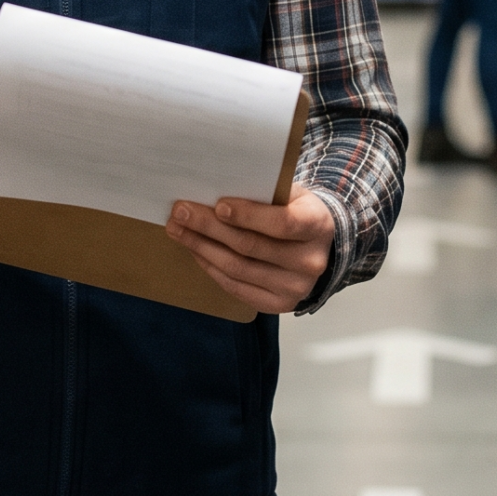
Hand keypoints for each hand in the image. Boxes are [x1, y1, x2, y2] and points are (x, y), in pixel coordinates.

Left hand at [164, 183, 335, 313]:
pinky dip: (211, 267)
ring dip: (201, 247)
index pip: (282, 222)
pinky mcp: (278, 304)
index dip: (248, 215)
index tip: (218, 205)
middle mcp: (310, 261)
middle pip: (250, 246)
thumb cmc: (296, 212)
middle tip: (180, 212)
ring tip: (178, 230)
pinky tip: (195, 250)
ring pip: (238, 268)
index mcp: (317, 225)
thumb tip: (212, 191)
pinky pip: (236, 287)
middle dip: (209, 227)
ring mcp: (295, 288)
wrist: (318, 247)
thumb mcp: (290, 194)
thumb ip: (261, 193)